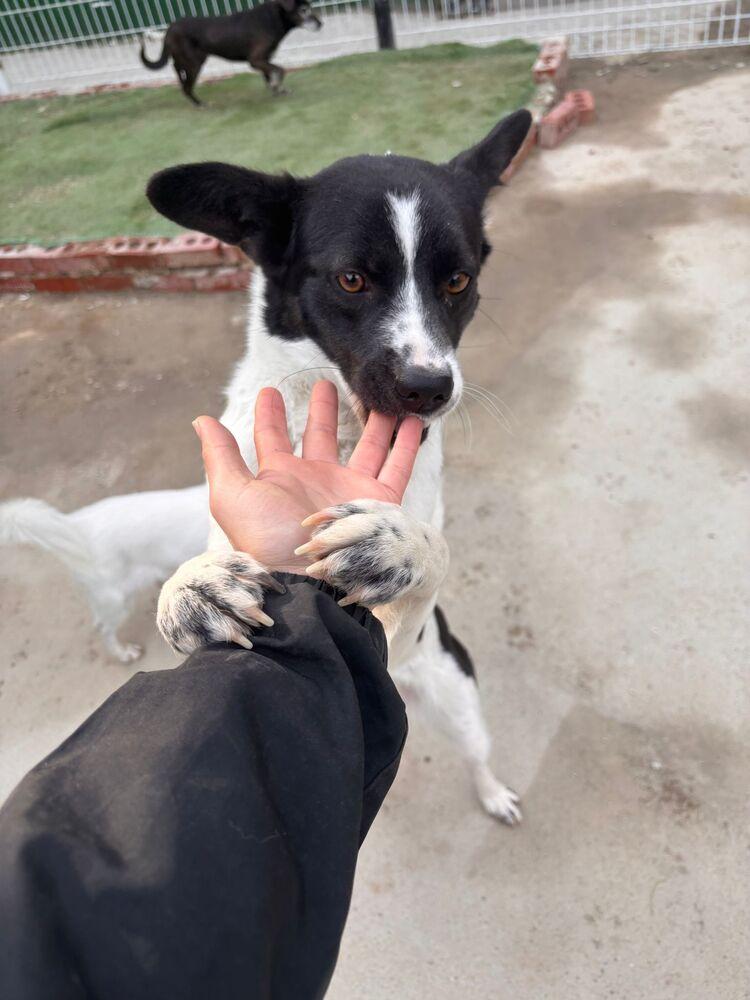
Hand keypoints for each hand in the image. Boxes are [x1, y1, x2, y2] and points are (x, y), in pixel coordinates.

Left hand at [193, 381, 422, 573]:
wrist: (306, 580)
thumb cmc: (264, 542)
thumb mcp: (232, 495)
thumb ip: (220, 456)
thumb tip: (201, 420)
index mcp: (280, 478)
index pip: (273, 438)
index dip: (270, 415)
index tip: (269, 392)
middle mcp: (315, 481)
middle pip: (321, 437)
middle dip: (322, 410)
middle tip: (325, 384)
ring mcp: (348, 490)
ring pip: (365, 447)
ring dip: (373, 423)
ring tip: (379, 397)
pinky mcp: (378, 503)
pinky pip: (397, 467)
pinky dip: (407, 445)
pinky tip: (413, 423)